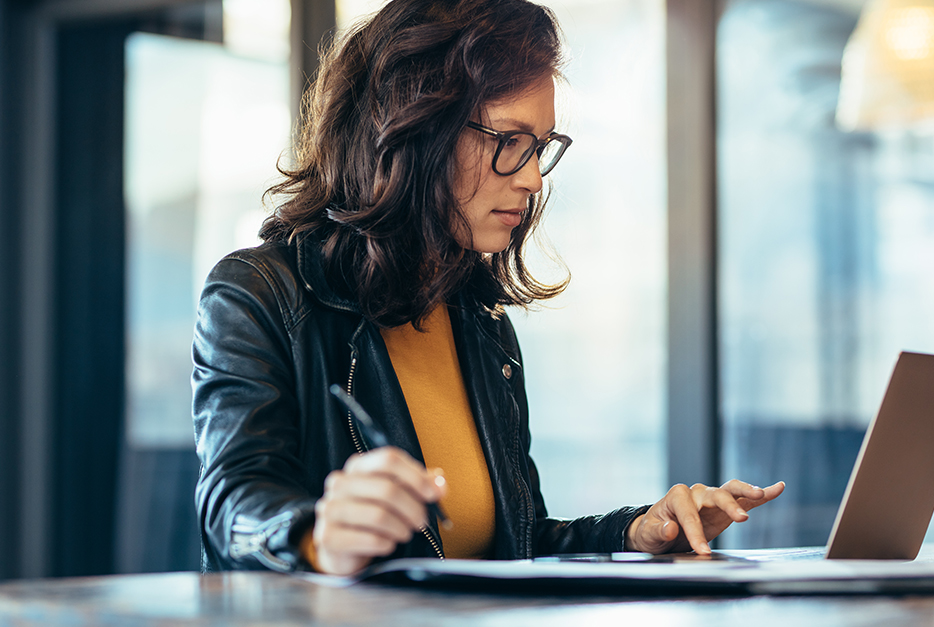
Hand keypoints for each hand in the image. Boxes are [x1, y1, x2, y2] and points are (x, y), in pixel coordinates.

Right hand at [308, 447, 445, 575]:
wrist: (342, 548)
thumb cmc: (373, 515)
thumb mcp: (397, 494)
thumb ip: (420, 485)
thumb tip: (440, 484)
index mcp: (357, 465)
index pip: (389, 459)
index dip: (416, 476)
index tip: (433, 494)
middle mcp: (340, 482)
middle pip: (387, 488)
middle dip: (413, 508)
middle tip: (422, 522)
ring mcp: (330, 508)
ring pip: (379, 515)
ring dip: (401, 528)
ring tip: (405, 533)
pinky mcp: (328, 536)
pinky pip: (369, 539)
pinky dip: (386, 543)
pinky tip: (387, 544)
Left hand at [625, 480, 784, 554]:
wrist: (658, 532)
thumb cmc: (652, 531)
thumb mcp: (648, 534)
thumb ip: (658, 531)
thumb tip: (670, 528)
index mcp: (677, 496)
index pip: (689, 514)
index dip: (695, 533)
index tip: (702, 551)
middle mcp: (696, 493)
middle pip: (715, 494)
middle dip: (728, 506)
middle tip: (741, 519)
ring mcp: (712, 499)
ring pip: (731, 491)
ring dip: (747, 491)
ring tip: (761, 493)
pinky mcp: (725, 508)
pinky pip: (745, 500)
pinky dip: (761, 494)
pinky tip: (777, 488)